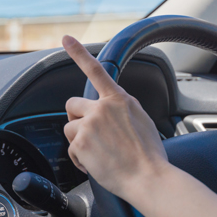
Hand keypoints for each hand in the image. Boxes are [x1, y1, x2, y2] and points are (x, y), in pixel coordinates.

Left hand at [62, 35, 168, 199]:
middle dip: (77, 119)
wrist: (149, 177)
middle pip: (72, 105)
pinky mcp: (81, 142)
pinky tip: (96, 164)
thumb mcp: (142, 120)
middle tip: (89, 134)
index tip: (66, 38)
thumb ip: (123, 109)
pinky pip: (71, 149)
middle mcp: (102, 108)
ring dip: (79, 141)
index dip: (78, 52)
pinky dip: (80, 159)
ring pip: (70, 128)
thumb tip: (114, 110)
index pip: (96, 70)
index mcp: (119, 100)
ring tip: (99, 154)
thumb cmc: (150, 156)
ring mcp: (90, 124)